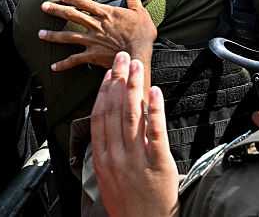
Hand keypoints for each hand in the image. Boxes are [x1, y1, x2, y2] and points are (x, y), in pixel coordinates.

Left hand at [39, 0, 157, 71]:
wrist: (139, 54)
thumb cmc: (142, 35)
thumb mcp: (141, 13)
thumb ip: (134, 1)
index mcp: (106, 14)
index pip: (85, 3)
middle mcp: (95, 25)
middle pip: (72, 15)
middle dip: (56, 10)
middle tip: (43, 7)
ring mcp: (92, 40)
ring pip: (68, 36)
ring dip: (53, 35)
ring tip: (40, 34)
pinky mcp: (92, 55)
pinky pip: (75, 60)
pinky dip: (64, 64)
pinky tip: (54, 66)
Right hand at [92, 52, 178, 216]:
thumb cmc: (128, 208)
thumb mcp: (108, 182)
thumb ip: (106, 155)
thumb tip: (105, 132)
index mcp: (103, 160)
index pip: (100, 118)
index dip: (104, 93)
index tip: (109, 74)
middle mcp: (117, 157)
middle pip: (115, 111)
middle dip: (118, 81)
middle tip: (122, 58)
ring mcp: (137, 160)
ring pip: (132, 116)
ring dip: (134, 87)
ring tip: (136, 66)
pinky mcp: (159, 164)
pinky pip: (155, 132)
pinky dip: (154, 109)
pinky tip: (155, 92)